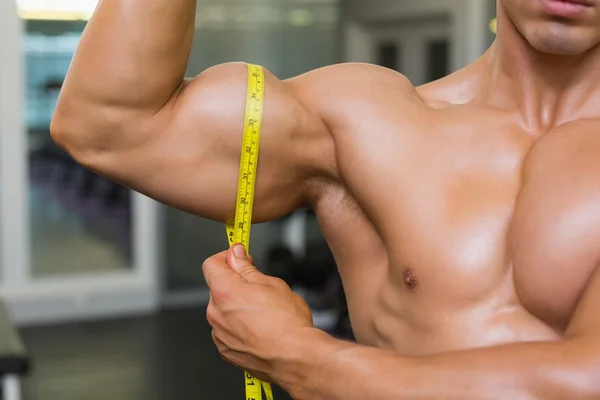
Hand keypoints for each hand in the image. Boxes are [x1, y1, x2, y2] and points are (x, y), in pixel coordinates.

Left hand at [203, 244, 313, 381]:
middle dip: (235, 282)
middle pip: (218, 287)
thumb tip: (236, 255)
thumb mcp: (271, 283)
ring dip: (237, 306)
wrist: (295, 358)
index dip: (226, 257)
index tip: (239, 257)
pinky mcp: (226, 350)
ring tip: (263, 311)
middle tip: (259, 286)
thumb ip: (246, 268)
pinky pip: (228, 329)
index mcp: (224, 291)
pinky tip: (259, 327)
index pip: (211, 264)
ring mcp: (219, 334)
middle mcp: (216, 313)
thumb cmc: (288, 323)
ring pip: (224, 310)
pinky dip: (239, 325)